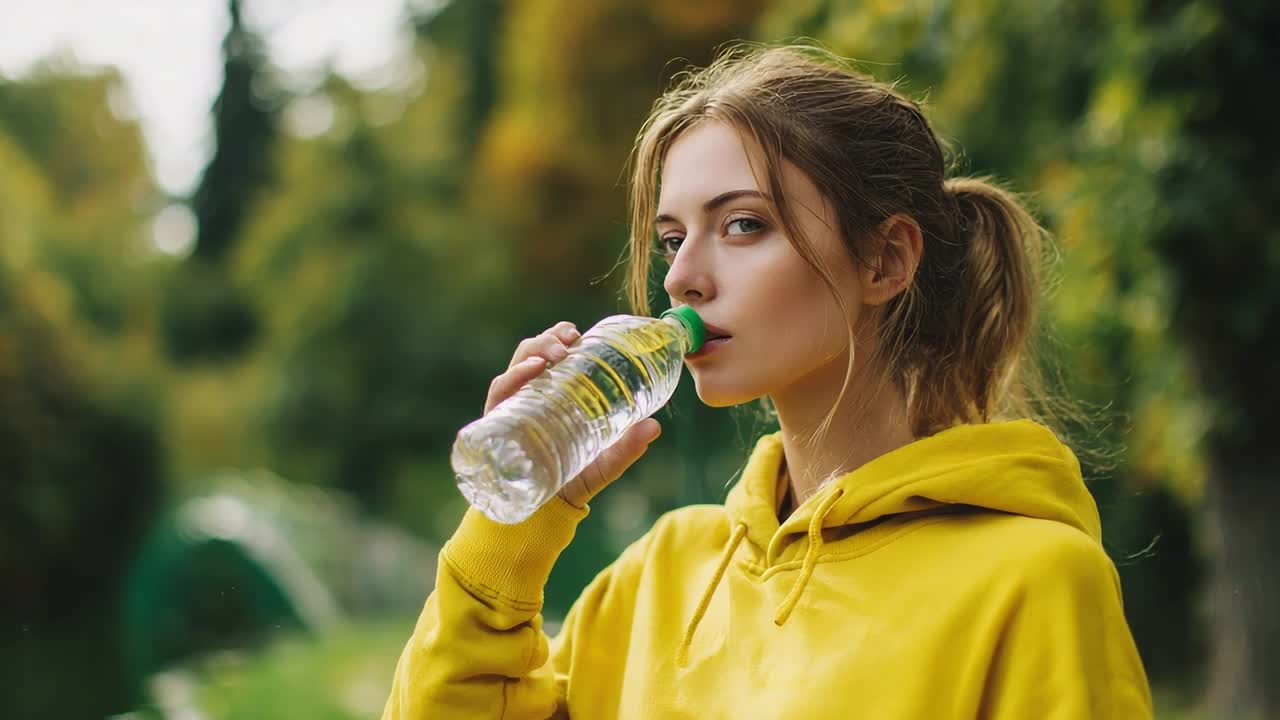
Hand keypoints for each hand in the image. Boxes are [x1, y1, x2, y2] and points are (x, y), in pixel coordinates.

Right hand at [484, 321, 661, 508]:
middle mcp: (528, 398)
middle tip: (569, 338)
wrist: (543, 516)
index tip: (576, 332)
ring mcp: (511, 410)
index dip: (559, 338)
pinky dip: (512, 378)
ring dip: (533, 352)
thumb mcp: (604, 462)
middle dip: (547, 339)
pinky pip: (499, 394)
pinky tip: (531, 371)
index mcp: (551, 397)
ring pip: (516, 368)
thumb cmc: (572, 481)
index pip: (550, 358)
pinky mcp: (496, 425)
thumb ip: (627, 447)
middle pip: (531, 355)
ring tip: (554, 352)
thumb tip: (655, 427)